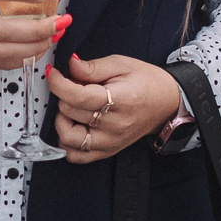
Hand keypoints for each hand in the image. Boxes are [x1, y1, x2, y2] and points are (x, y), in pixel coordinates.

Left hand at [47, 53, 182, 162]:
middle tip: (70, 86)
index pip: (78, 97)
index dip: (59, 84)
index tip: (53, 74)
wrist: (167, 103)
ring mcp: (110, 142)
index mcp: (120, 100)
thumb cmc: (147, 82)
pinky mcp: (107, 151)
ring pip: (68, 139)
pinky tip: (73, 124)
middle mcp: (115, 126)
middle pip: (70, 114)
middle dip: (63, 97)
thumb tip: (69, 65)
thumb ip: (93, 67)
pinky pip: (77, 155)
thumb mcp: (122, 64)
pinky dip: (67, 141)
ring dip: (62, 120)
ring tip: (71, 107)